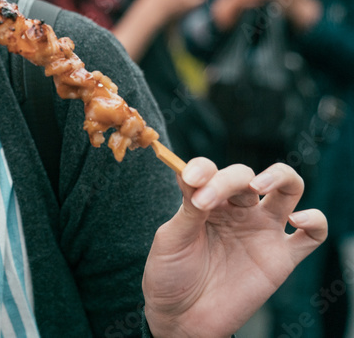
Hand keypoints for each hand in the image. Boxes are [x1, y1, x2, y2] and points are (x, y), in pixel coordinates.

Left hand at [142, 160, 326, 337]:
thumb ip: (188, 208)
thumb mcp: (172, 238)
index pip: (210, 170)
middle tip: (206, 200)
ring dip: (279, 177)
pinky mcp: (282, 257)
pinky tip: (297, 220)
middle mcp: (236, 210)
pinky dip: (315, 221)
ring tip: (259, 185)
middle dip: (226, 180)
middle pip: (244, 175)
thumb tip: (194, 176)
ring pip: (288, 189)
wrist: (182, 317)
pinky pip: (312, 235)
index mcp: (206, 200)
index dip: (202, 168)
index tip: (189, 180)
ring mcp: (261, 230)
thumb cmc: (171, 274)